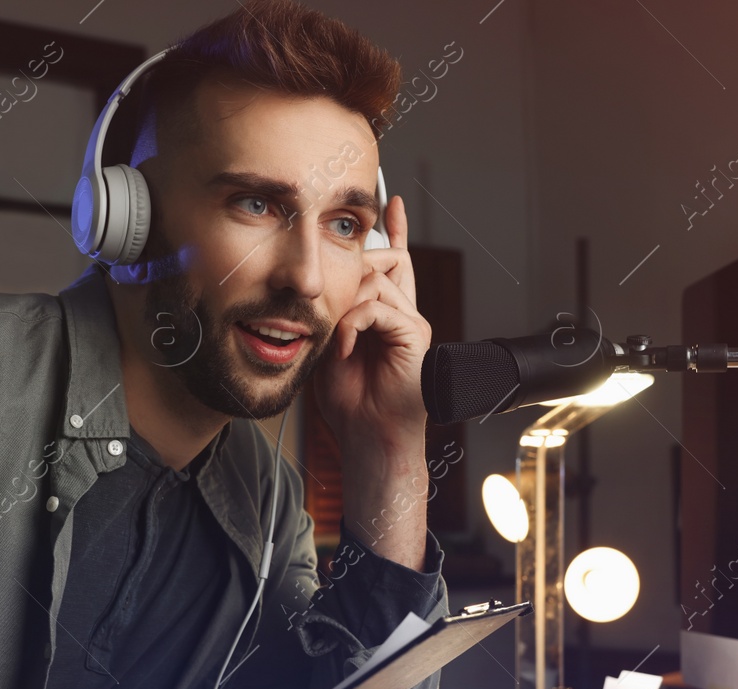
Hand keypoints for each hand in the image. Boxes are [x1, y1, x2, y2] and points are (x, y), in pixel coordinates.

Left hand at [313, 195, 430, 453]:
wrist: (369, 437)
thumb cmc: (350, 403)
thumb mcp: (330, 347)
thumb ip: (333, 314)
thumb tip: (323, 287)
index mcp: (386, 316)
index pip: (395, 262)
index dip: (392, 232)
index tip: (389, 202)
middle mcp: (404, 314)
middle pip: (384, 261)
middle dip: (354, 265)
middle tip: (332, 294)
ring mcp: (412, 322)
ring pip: (376, 281)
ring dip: (345, 306)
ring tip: (335, 339)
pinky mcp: (414, 334)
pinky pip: (378, 306)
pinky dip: (352, 325)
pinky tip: (344, 348)